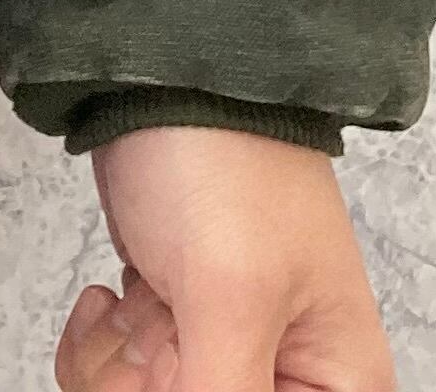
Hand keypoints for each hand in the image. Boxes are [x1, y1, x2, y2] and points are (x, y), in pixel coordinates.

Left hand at [54, 125, 397, 391]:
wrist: (161, 75)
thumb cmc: (225, 161)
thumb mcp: (230, 298)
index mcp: (336, 387)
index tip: (183, 362)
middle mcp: (285, 374)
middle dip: (150, 381)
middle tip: (162, 324)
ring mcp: (223, 348)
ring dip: (118, 362)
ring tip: (137, 301)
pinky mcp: (173, 323)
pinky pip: (120, 377)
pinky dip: (99, 344)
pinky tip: (109, 298)